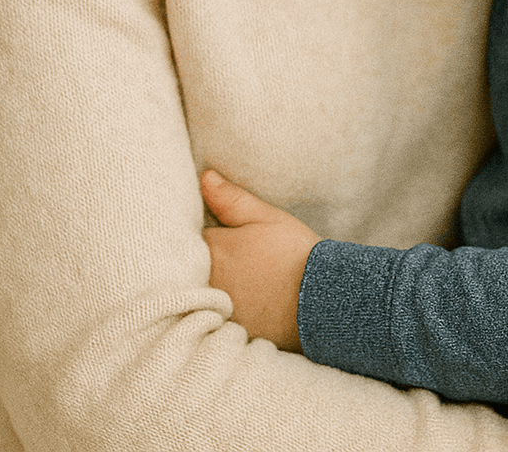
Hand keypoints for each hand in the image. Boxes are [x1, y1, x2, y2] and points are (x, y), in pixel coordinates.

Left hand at [201, 169, 320, 351]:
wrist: (320, 301)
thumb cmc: (293, 253)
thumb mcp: (265, 217)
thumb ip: (231, 199)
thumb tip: (205, 177)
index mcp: (212, 250)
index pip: (187, 236)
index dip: (196, 230)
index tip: (209, 228)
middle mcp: (206, 282)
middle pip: (188, 266)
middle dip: (195, 258)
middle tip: (221, 253)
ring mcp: (215, 309)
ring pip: (199, 290)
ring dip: (205, 282)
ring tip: (230, 275)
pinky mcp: (228, 330)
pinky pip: (212, 314)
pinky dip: (217, 306)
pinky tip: (237, 299)